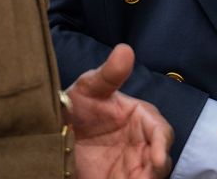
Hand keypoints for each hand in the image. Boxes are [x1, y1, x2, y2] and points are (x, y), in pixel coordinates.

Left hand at [68, 44, 173, 178]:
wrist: (54, 133)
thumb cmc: (77, 106)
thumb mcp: (88, 88)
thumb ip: (108, 73)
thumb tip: (125, 49)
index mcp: (141, 118)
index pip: (161, 132)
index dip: (161, 145)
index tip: (156, 159)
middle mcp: (142, 143)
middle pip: (161, 160)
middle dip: (157, 170)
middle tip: (147, 177)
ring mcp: (133, 165)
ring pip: (150, 176)